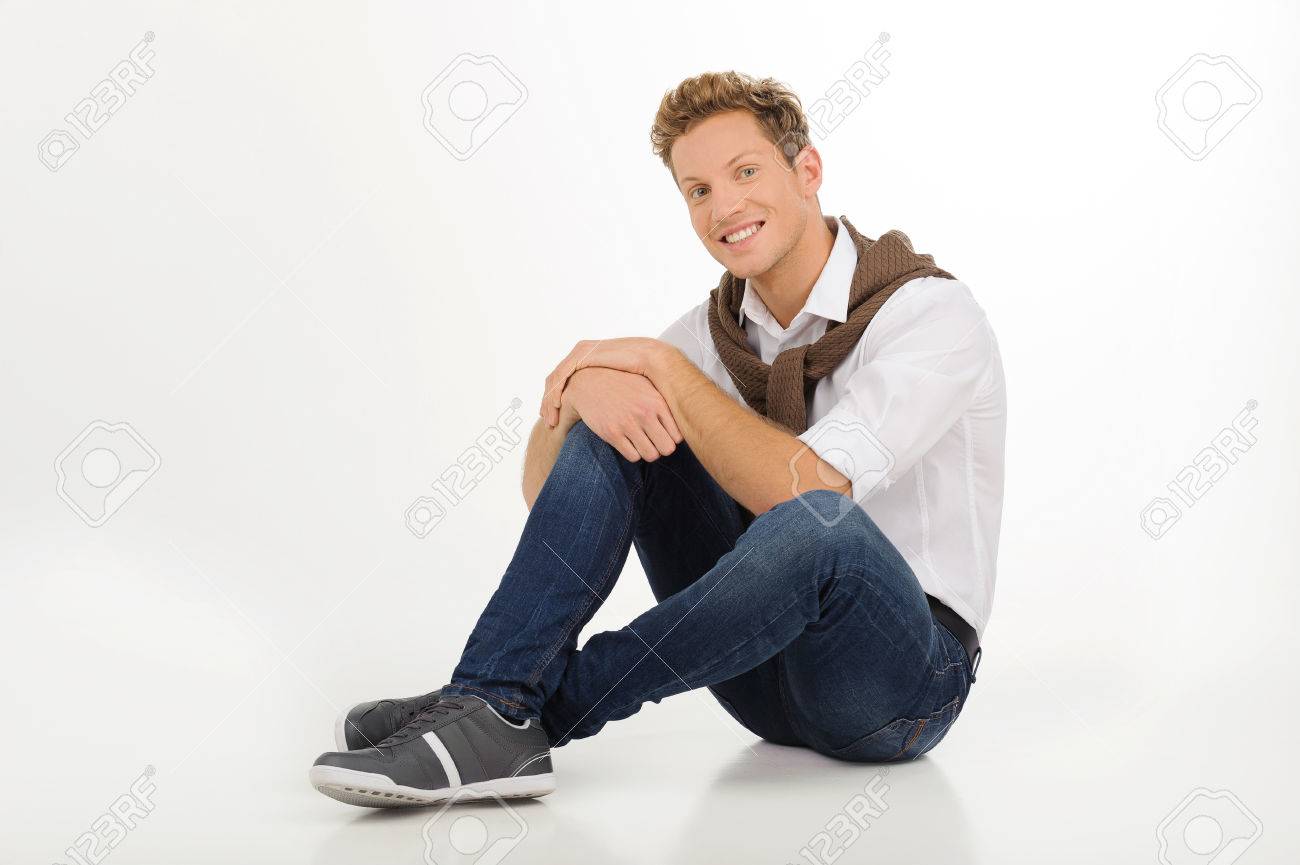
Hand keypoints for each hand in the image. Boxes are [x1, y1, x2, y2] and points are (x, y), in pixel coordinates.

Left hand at [541, 338, 668, 427]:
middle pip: (557, 381)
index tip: (556, 420)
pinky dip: (556, 391)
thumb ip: (610, 399)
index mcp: (590, 360)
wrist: (652, 360)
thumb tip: (609, 418)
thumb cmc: (642, 376)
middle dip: (549, 403)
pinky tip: (557, 406)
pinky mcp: (582, 354)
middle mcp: (582, 354)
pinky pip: (562, 374)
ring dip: (550, 401)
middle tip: (548, 422)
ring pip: (556, 379)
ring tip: (550, 420)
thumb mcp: (621, 391)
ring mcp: (581, 353)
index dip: (559, 401)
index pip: (566, 381)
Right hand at [560, 367, 681, 461]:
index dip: (672, 438)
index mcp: (657, 401)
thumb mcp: (647, 386)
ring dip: (647, 452)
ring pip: (651, 455)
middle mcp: (645, 413)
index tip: (664, 434)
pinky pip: (633, 456)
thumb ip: (664, 402)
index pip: (678, 435)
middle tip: (654, 442)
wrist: (589, 381)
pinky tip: (629, 442)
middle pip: (667, 448)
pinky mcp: (612, 433)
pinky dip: (633, 453)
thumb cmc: (622, 384)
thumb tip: (684, 419)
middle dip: (661, 448)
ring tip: (641, 443)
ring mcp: (628, 424)